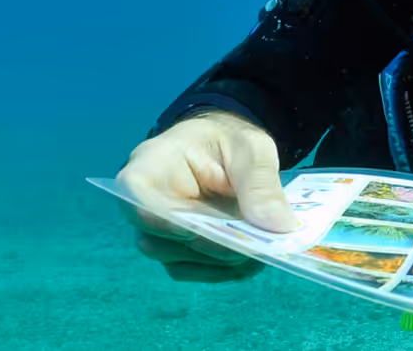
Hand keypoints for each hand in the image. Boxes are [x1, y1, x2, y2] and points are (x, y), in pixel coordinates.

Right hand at [115, 109, 297, 283]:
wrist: (226, 152)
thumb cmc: (229, 141)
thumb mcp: (252, 150)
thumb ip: (261, 183)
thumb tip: (278, 226)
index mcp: (152, 164)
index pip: (134, 194)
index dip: (161, 218)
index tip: (197, 229)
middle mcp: (145, 202)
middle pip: (157, 238)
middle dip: (207, 245)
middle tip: (250, 245)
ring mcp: (158, 231)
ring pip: (176, 260)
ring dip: (219, 262)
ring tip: (260, 250)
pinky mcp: (176, 251)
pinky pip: (193, 270)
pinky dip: (224, 270)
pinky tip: (253, 259)